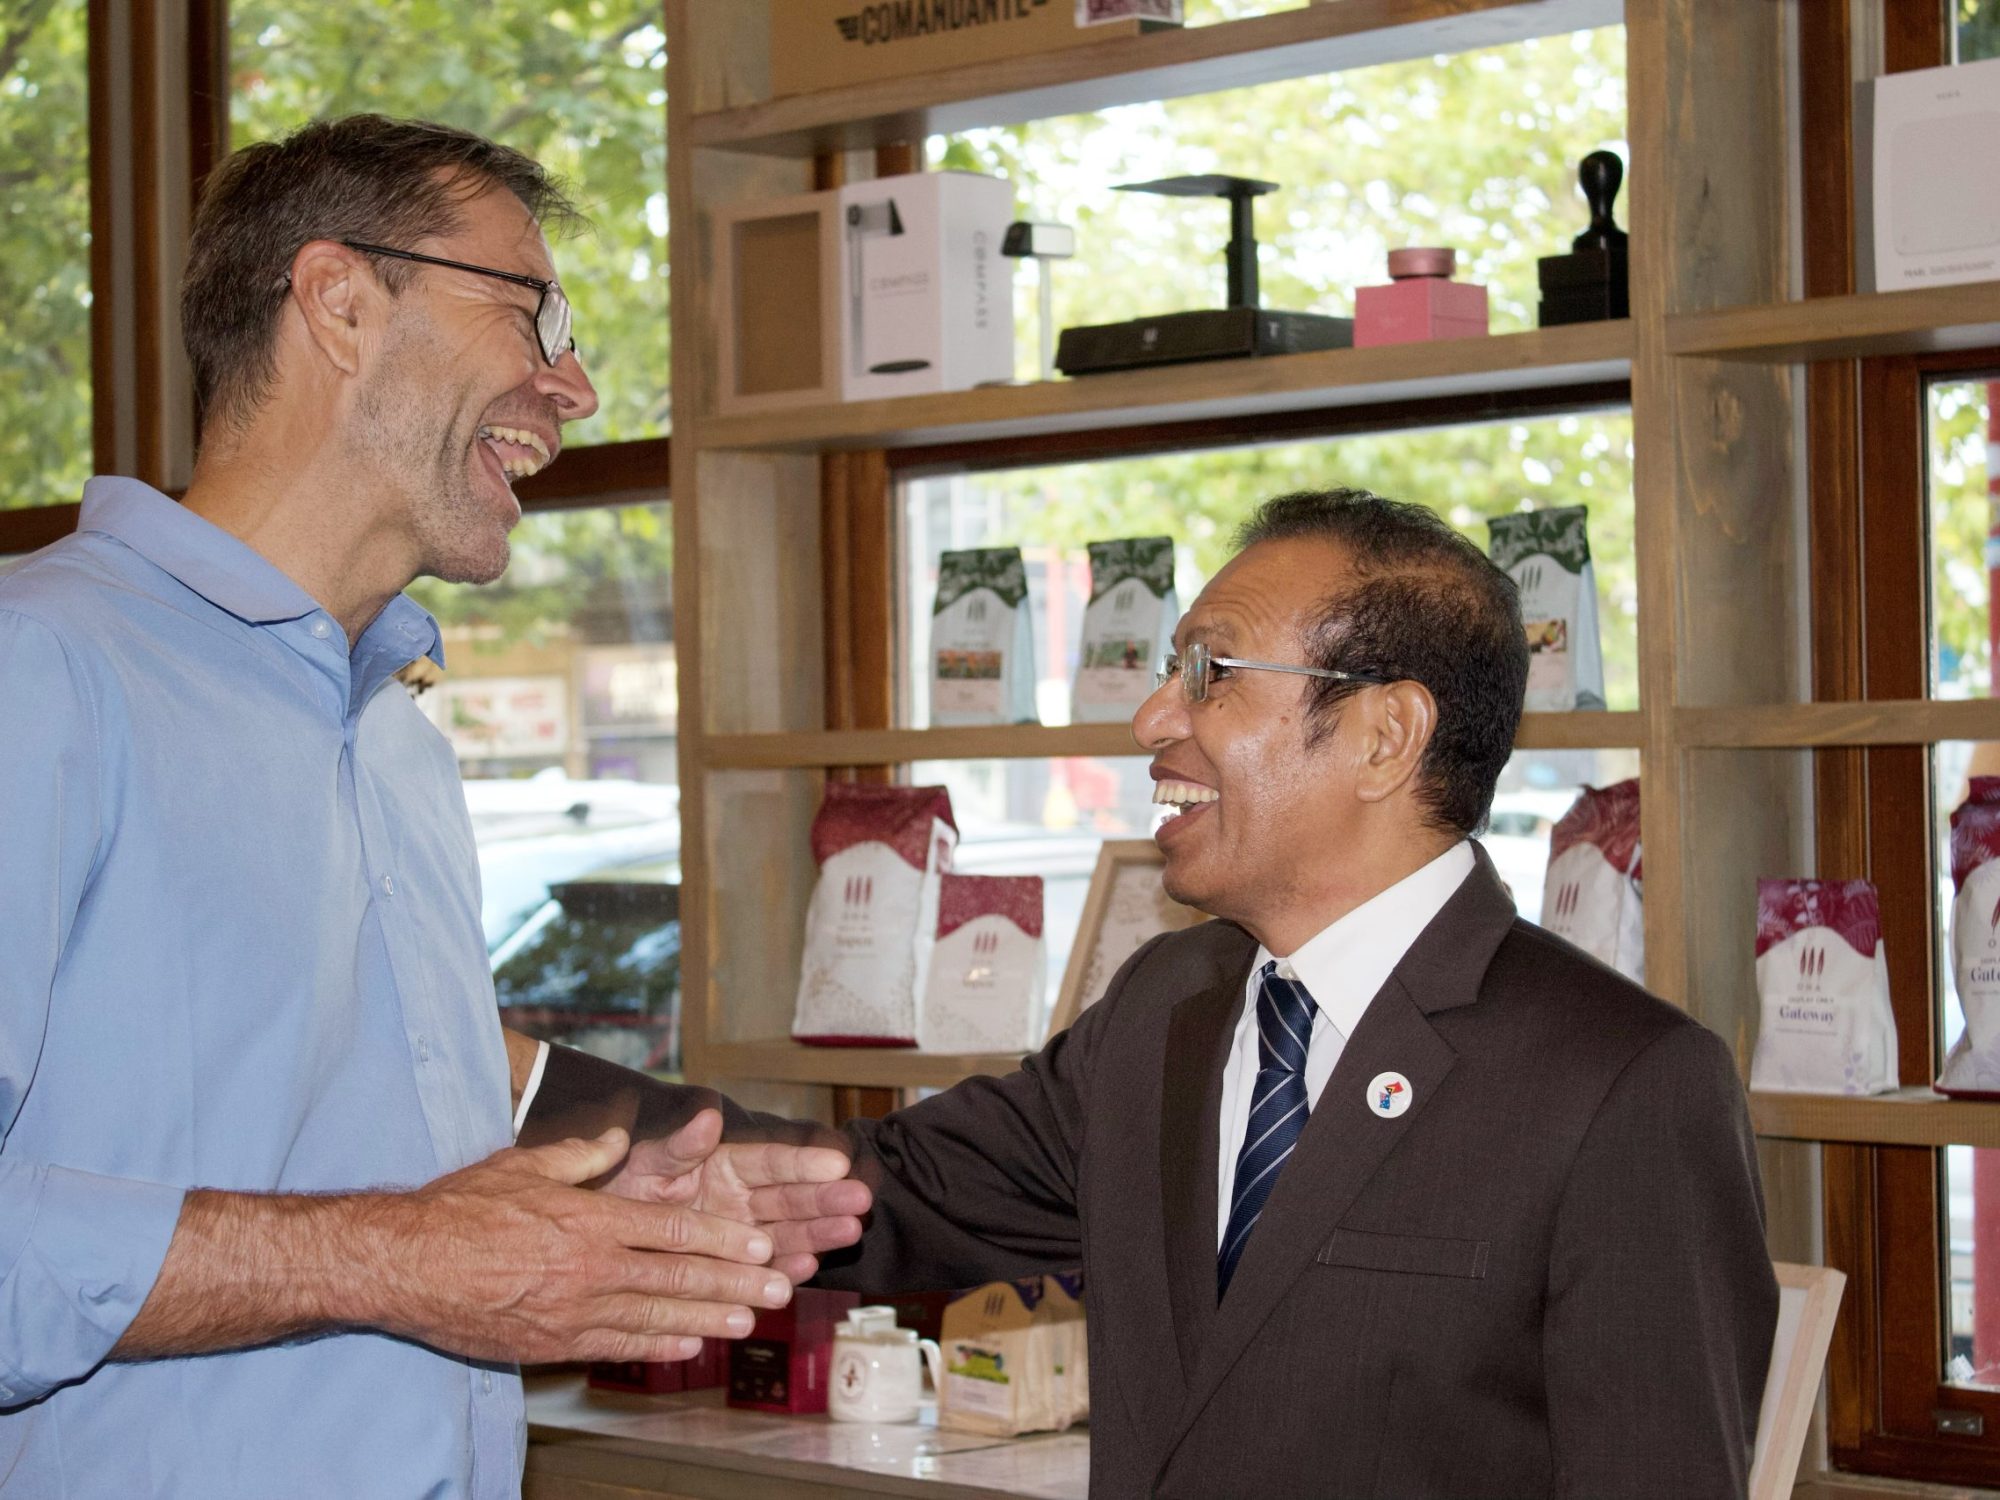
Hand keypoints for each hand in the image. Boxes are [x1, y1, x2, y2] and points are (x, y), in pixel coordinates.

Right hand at [343, 1128, 798, 1363]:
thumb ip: (582, 1152)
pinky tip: (689, 1345)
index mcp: (589, 1219)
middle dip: (735, 1283)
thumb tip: (622, 1134)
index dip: (723, 1238)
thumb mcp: (523, 1164)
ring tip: (751, 1318)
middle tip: (779, 1287)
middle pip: (678, 1277)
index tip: (760, 1243)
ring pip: (657, 1317)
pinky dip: (658, 1346)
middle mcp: (590, 1268)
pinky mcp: (551, 1344)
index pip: (673, 1230)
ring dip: (709, 1318)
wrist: (403, 1265)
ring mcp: (573, 1311)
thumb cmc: (460, 1209)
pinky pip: (617, 1346)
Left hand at [601, 1108, 871, 1283]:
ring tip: (850, 1230)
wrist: (601, 1242)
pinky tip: (809, 1267)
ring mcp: (743, 1238)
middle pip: (791, 1198)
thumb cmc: (623, 1191)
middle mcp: (743, 1200)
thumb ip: (680, 1146)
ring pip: (788, 1234)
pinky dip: (787, 1271)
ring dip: (820, 1233)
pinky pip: (766, 1273)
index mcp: (727, 1165)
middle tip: (861, 1199)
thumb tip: (708, 1115)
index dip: (804, 1162)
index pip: (772, 1161)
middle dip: (826, 1199)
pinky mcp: (738, 1273)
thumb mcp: (646, 1164)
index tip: (837, 1161)